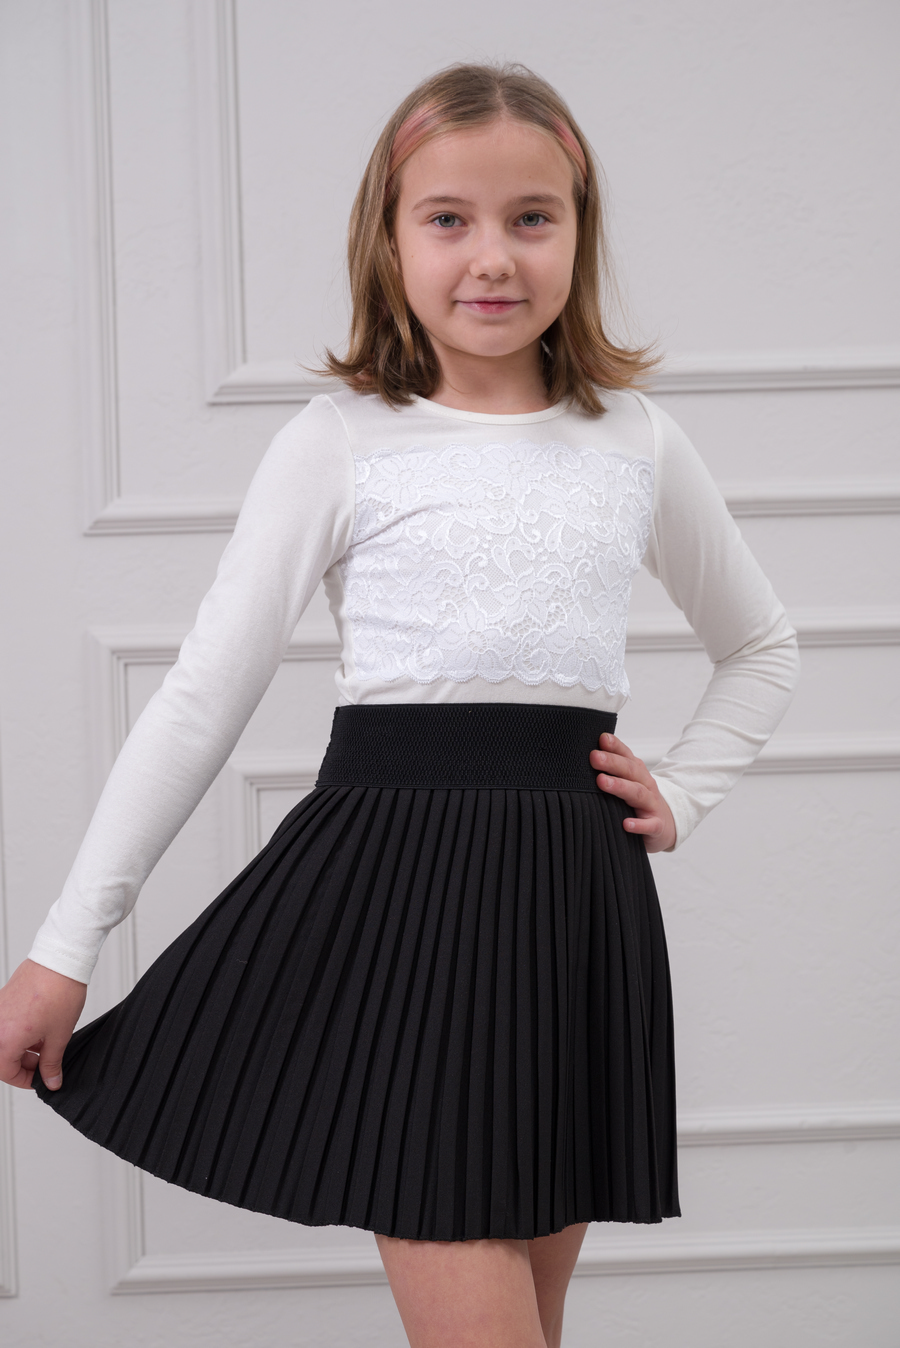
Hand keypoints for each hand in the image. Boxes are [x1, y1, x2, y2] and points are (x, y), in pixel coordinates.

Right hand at [0, 959, 86, 1090]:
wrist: (60, 959)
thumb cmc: (59, 991)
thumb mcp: (59, 1035)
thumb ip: (51, 1063)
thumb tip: (51, 1080)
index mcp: (5, 1039)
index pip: (7, 1073)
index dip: (26, 1080)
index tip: (41, 1079)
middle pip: (2, 1058)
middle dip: (24, 1064)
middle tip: (45, 1063)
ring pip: (4, 1042)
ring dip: (22, 1048)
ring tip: (46, 1044)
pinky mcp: (2, 1000)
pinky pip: (6, 1026)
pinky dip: (19, 1033)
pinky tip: (40, 1030)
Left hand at [590, 732, 676, 853]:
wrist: (666, 825)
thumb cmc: (641, 801)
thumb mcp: (630, 781)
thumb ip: (612, 769)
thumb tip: (589, 754)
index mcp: (637, 773)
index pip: (626, 756)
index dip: (615, 746)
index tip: (601, 738)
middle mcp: (646, 785)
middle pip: (630, 771)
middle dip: (612, 762)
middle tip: (595, 757)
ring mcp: (652, 805)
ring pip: (638, 793)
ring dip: (620, 786)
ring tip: (602, 781)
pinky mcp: (656, 826)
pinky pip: (649, 825)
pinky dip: (639, 825)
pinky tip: (626, 824)